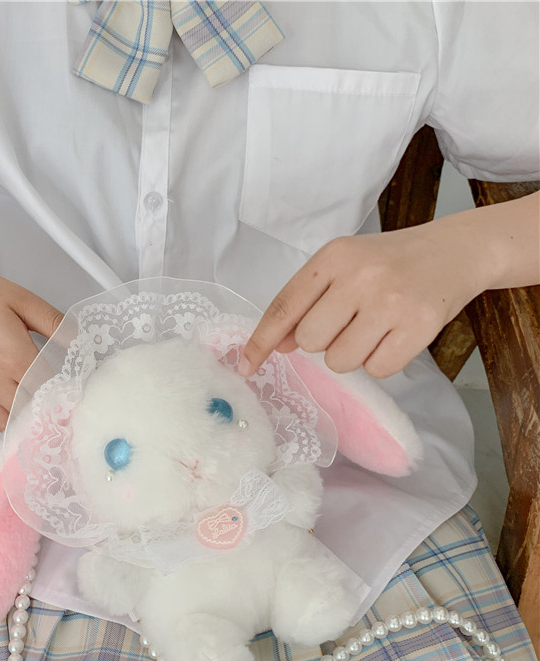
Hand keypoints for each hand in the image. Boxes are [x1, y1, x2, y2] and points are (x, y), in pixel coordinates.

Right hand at [0, 263, 62, 429]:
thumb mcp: (20, 299)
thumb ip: (53, 322)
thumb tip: (81, 340)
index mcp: (14, 357)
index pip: (51, 389)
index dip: (67, 391)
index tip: (78, 390)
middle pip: (35, 411)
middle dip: (52, 408)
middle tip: (65, 402)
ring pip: (15, 422)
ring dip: (31, 417)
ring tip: (43, 406)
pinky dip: (10, 419)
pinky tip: (19, 405)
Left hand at [240, 223, 487, 378]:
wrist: (455, 251)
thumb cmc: (389, 263)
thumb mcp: (344, 267)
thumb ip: (308, 301)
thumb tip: (279, 345)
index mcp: (333, 258)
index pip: (284, 306)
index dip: (261, 340)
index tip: (245, 366)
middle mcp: (359, 276)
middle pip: (311, 341)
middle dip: (324, 342)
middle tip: (350, 322)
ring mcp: (390, 301)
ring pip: (340, 361)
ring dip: (352, 354)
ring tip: (375, 328)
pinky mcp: (419, 326)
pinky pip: (377, 370)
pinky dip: (382, 362)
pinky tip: (395, 337)